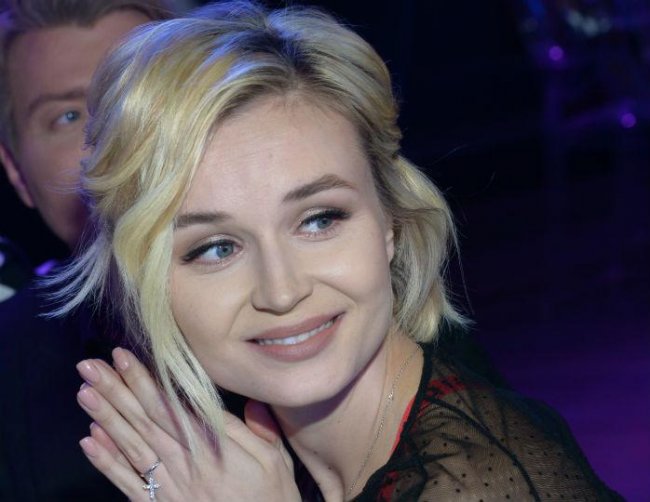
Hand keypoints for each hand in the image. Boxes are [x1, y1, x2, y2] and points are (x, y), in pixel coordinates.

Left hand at [76, 348, 300, 500]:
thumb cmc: (271, 497)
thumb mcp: (276, 460)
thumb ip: (260, 429)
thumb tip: (248, 399)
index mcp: (213, 448)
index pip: (171, 408)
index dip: (146, 381)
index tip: (124, 358)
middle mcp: (186, 464)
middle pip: (145, 421)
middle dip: (116, 390)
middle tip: (89, 366)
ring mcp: (170, 487)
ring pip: (132, 446)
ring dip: (106, 418)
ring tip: (84, 393)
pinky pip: (130, 484)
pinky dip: (107, 463)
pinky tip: (89, 440)